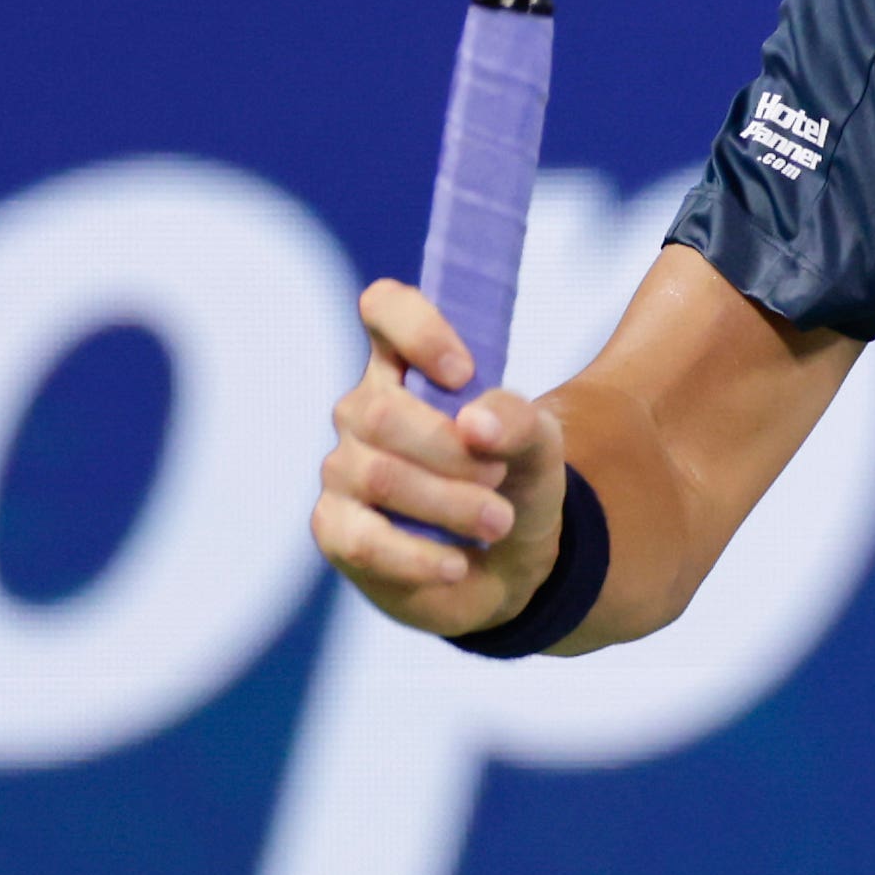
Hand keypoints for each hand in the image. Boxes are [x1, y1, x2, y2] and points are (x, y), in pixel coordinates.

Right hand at [310, 279, 570, 640]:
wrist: (510, 560)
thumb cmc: (514, 480)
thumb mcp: (540, 446)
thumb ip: (518, 421)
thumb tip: (474, 424)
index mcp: (408, 364)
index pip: (384, 309)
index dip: (417, 329)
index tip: (463, 374)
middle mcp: (364, 408)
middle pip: (384, 412)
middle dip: (455, 454)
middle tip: (500, 479)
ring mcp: (343, 468)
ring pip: (379, 475)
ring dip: (450, 505)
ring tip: (498, 521)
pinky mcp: (334, 528)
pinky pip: (363, 540)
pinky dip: (419, 556)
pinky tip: (456, 565)